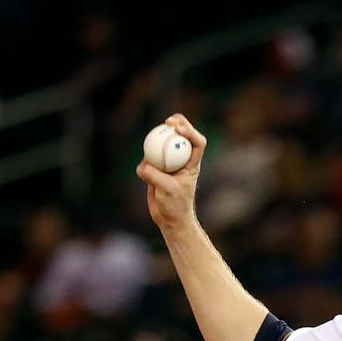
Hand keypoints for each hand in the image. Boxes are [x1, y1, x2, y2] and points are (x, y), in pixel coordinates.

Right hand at [135, 113, 206, 235]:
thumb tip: (143, 165)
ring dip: (158, 138)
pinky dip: (146, 159)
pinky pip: (150, 157)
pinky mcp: (157, 169)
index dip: (190, 132)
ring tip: (152, 138)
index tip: (177, 129)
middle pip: (182, 136)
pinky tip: (143, 166)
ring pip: (164, 143)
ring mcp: (169, 163)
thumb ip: (155, 176)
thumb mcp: (167, 190)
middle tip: (167, 121)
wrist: (169, 218)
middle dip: (177, 123)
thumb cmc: (175, 206)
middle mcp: (182, 160)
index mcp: (192, 164)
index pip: (198, 143)